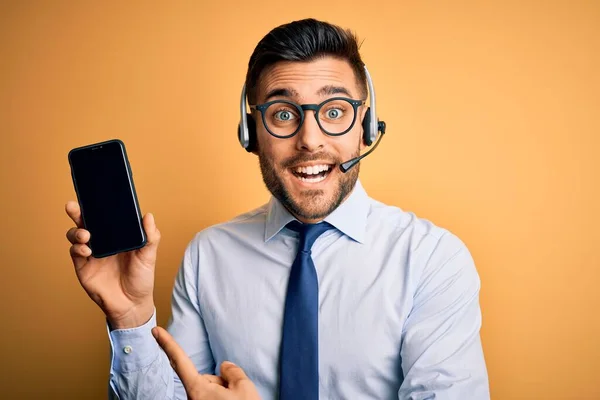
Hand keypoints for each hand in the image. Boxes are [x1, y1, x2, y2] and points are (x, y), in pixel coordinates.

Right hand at [65, 200, 160, 328]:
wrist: (132, 304)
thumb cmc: (142, 278)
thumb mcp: (149, 256)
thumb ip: (150, 236)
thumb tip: (148, 215)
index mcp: (118, 235)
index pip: (105, 216)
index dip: (98, 205)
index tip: (92, 195)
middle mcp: (103, 241)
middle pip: (86, 222)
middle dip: (78, 212)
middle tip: (74, 206)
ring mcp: (91, 253)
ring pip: (76, 235)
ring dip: (77, 231)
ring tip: (86, 235)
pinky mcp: (83, 266)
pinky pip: (75, 252)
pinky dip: (77, 248)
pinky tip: (86, 249)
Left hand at [152, 326, 260, 399]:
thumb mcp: (244, 387)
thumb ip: (232, 371)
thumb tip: (225, 366)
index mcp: (198, 390)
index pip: (180, 361)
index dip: (168, 343)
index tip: (154, 331)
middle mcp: (194, 399)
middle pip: (205, 378)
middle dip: (220, 380)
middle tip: (237, 392)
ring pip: (212, 390)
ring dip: (225, 392)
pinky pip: (215, 399)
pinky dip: (226, 399)